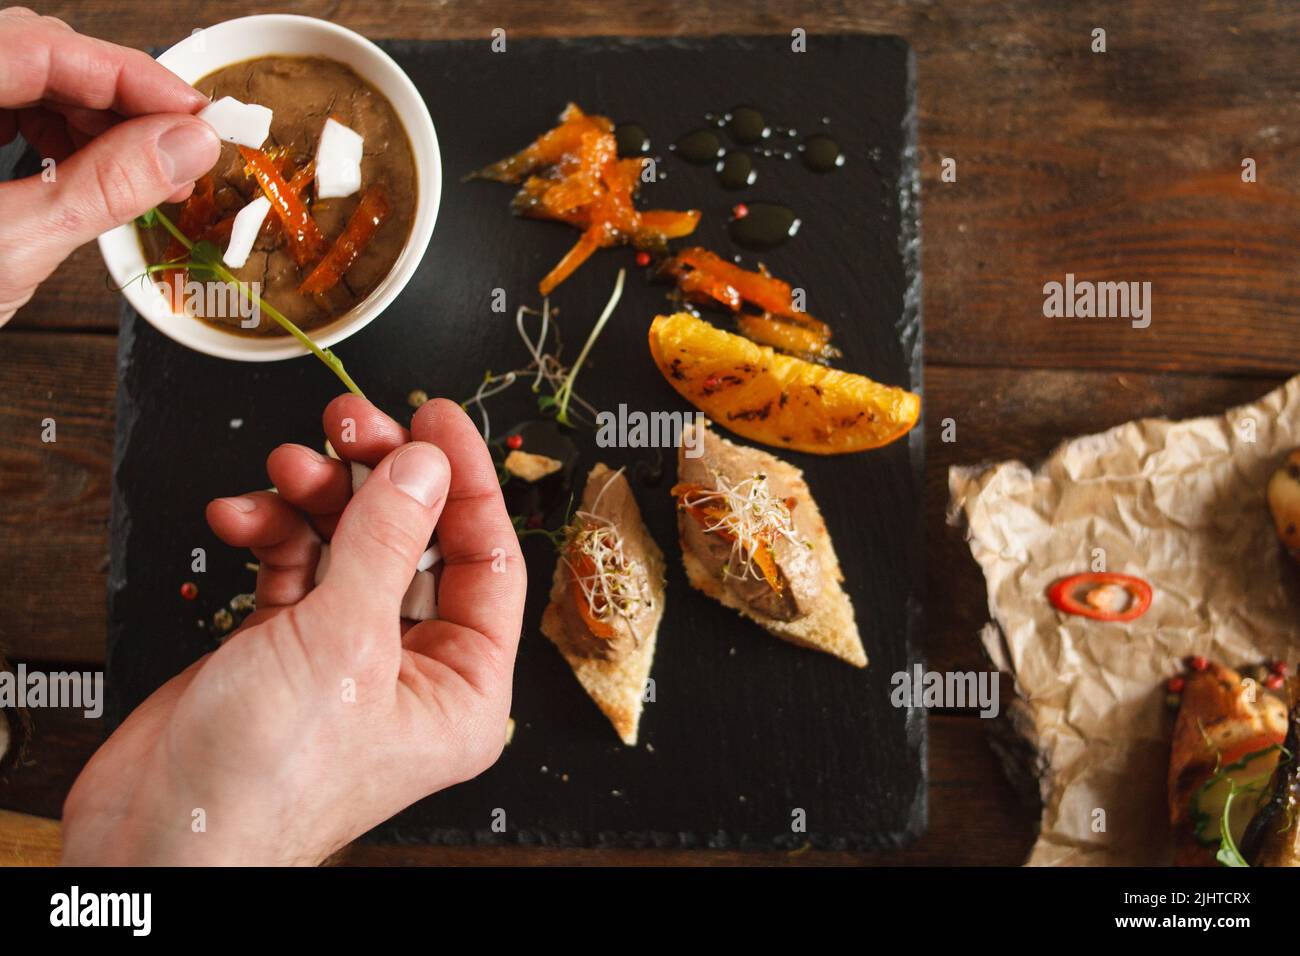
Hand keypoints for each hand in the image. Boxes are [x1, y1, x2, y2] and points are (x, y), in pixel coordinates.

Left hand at [0, 7, 218, 323]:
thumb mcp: (10, 247)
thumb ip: (105, 187)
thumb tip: (185, 145)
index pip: (41, 47)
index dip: (132, 76)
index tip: (195, 112)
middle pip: (36, 55)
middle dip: (118, 100)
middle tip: (180, 151)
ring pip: (24, 79)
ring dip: (94, 120)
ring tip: (143, 172)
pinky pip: (2, 109)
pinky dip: (56, 135)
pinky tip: (90, 171)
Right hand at [60, 396, 526, 864]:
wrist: (155, 839)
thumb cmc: (263, 782)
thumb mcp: (343, 644)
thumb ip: (385, 541)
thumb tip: (425, 465)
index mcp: (463, 690)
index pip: (490, 563)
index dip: (467, 482)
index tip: (436, 419)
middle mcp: (415, 672)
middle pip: (418, 543)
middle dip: (380, 476)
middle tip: (350, 422)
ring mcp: (349, 657)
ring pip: (352, 545)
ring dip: (317, 497)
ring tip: (287, 466)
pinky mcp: (288, 647)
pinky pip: (295, 566)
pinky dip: (270, 533)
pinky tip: (242, 515)